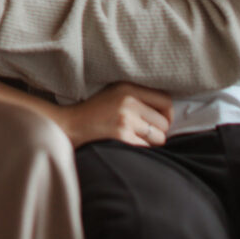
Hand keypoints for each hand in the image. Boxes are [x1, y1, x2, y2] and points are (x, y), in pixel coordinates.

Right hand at [57, 83, 173, 149]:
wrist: (71, 124)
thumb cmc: (95, 111)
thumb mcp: (116, 93)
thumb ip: (139, 97)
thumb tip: (167, 113)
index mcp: (129, 88)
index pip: (165, 100)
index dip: (168, 114)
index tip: (161, 121)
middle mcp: (129, 102)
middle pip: (164, 122)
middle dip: (158, 131)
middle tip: (144, 132)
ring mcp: (126, 120)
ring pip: (159, 138)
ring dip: (151, 142)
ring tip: (135, 138)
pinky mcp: (122, 137)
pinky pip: (146, 148)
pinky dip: (140, 150)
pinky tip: (127, 145)